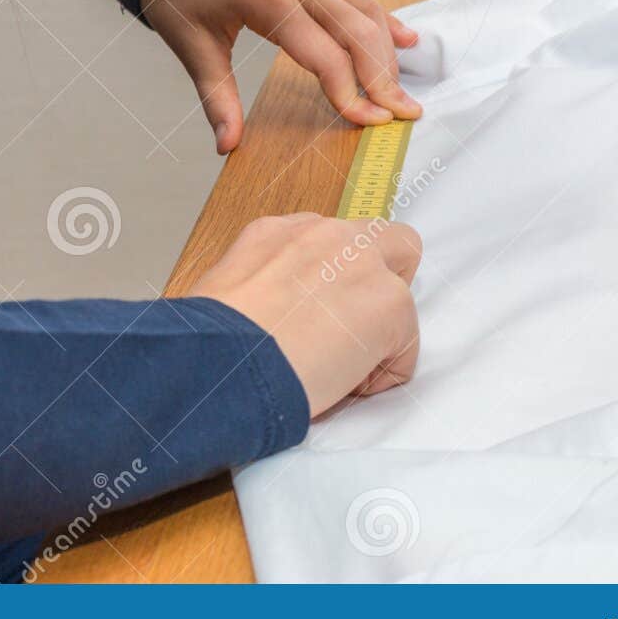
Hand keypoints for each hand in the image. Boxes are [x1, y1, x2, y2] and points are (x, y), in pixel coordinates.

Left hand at [142, 0, 421, 153]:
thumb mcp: (193, 50)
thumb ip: (217, 99)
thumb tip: (226, 146)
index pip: (326, 57)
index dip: (351, 95)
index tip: (369, 124)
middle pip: (358, 33)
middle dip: (384, 78)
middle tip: (406, 114)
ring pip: (364, 11)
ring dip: (386, 52)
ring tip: (401, 91)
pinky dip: (381, 18)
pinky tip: (404, 40)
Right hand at [190, 213, 421, 415]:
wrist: (224, 360)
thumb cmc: (211, 343)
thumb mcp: (223, 292)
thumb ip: (264, 287)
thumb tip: (272, 321)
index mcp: (277, 233)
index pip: (327, 243)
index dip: (330, 282)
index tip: (314, 315)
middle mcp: (324, 235)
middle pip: (387, 240)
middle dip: (380, 282)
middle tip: (352, 328)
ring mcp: (362, 262)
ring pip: (401, 294)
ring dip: (380, 333)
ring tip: (339, 369)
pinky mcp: (390, 302)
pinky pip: (406, 345)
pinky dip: (384, 372)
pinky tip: (344, 385)